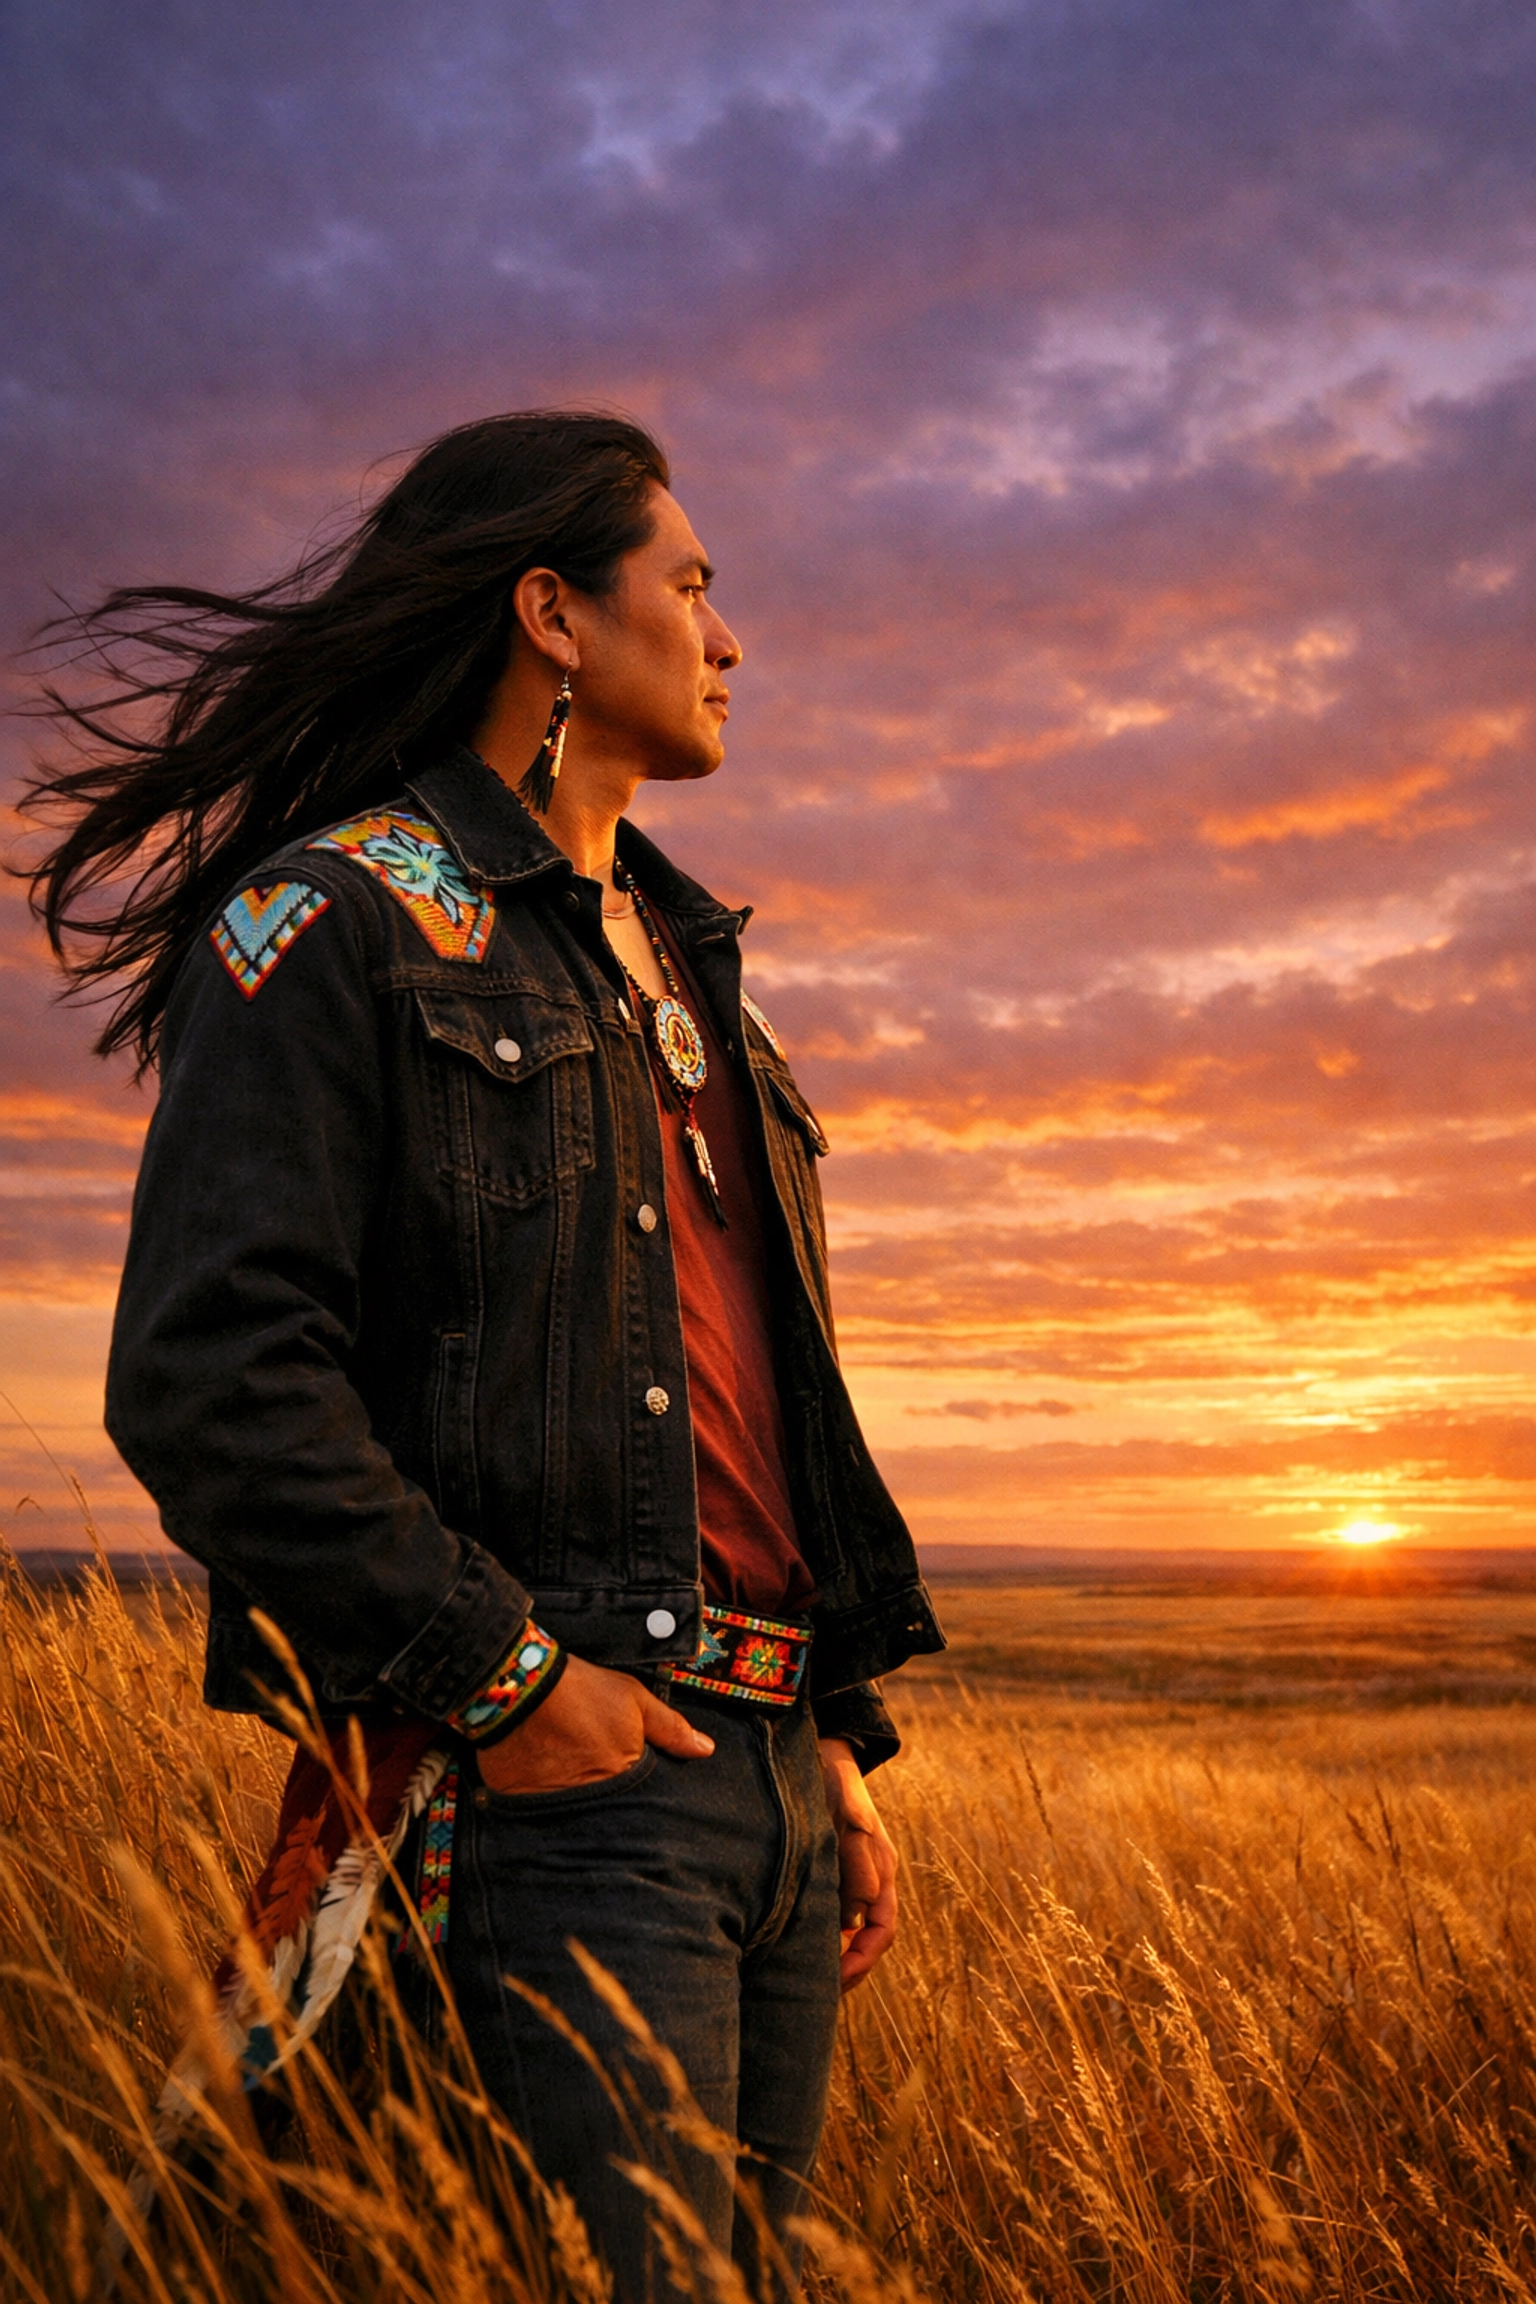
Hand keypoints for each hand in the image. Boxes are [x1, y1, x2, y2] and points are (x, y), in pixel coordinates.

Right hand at [477, 1653, 713, 1793]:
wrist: (519, 1684)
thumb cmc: (581, 1690)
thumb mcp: (634, 1700)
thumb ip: (670, 1728)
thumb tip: (705, 1749)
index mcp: (624, 1777)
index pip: (643, 1803)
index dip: (641, 1795)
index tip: (634, 1785)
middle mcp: (592, 1799)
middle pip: (610, 1813)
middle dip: (612, 1807)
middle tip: (601, 1783)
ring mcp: (556, 1804)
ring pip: (576, 1816)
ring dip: (578, 1807)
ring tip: (569, 1781)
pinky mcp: (523, 1803)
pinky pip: (539, 1813)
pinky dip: (543, 1802)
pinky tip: (542, 1784)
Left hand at [819, 1737, 897, 1988]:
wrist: (821, 1750)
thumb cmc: (835, 1780)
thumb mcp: (848, 1812)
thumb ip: (857, 1855)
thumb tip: (860, 1913)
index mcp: (882, 1868)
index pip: (882, 1930)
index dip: (864, 1960)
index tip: (839, 1979)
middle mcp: (870, 1877)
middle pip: (867, 1938)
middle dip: (848, 1968)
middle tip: (819, 1993)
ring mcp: (851, 1873)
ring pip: (848, 1928)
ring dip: (832, 1954)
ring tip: (804, 1976)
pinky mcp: (830, 1868)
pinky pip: (830, 1911)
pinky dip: (819, 1933)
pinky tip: (793, 1941)